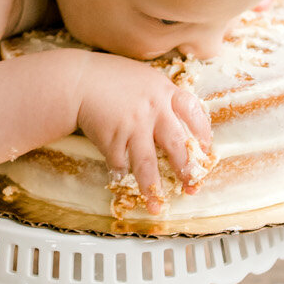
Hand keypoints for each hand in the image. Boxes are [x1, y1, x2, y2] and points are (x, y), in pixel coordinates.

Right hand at [73, 55, 212, 211]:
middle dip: (186, 169)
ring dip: (153, 187)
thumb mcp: (144, 78)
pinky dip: (122, 176)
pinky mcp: (112, 139)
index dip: (203, 133)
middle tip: (192, 186)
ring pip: (147, 164)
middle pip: (176, 144)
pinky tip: (124, 184)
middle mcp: (153, 110)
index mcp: (164, 91)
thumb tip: (178, 120)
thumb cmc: (110, 77)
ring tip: (157, 206)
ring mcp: (133, 126)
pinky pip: (120, 164)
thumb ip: (162, 96)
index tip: (205, 150)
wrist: (78, 80)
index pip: (194, 113)